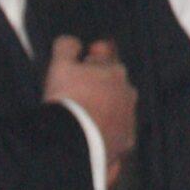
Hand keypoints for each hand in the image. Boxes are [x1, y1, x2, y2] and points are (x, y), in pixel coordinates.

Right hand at [43, 36, 136, 179]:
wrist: (72, 144)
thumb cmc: (67, 100)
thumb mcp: (60, 65)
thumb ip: (66, 47)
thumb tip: (73, 43)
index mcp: (115, 71)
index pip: (104, 60)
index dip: (89, 62)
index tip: (80, 68)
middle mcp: (128, 94)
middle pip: (113, 87)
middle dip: (99, 90)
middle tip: (79, 99)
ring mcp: (129, 121)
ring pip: (117, 113)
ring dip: (105, 115)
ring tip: (85, 124)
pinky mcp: (125, 145)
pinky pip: (117, 138)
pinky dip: (107, 138)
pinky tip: (92, 142)